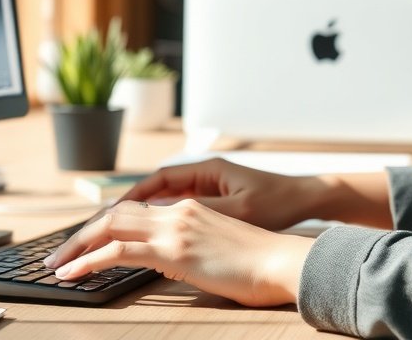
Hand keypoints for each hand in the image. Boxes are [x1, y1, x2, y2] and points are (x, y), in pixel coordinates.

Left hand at [44, 199, 313, 306]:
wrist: (283, 262)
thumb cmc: (260, 263)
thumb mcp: (217, 251)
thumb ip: (187, 251)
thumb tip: (164, 264)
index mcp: (189, 209)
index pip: (135, 210)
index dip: (105, 225)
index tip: (84, 242)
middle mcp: (178, 211)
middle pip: (116, 213)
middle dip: (82, 234)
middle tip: (59, 255)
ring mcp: (174, 227)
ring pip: (110, 225)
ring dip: (77, 245)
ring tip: (57, 265)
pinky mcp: (174, 249)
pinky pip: (118, 250)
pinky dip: (89, 261)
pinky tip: (73, 274)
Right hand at [120, 158, 322, 230]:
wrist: (305, 200)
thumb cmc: (277, 202)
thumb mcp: (239, 209)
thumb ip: (203, 213)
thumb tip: (166, 219)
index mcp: (207, 170)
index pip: (160, 179)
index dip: (134, 195)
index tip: (113, 211)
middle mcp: (205, 176)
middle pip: (157, 190)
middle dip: (132, 207)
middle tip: (106, 225)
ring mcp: (211, 190)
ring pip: (168, 202)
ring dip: (146, 216)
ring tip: (121, 234)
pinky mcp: (217, 203)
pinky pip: (182, 211)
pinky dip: (166, 222)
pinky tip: (154, 239)